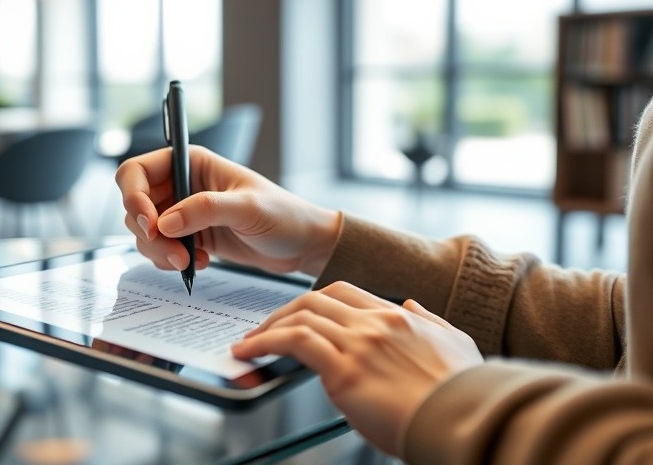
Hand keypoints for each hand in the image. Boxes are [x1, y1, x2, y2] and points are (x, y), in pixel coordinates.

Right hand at [115, 146, 340, 275]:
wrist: (301, 245)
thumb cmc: (284, 215)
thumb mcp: (247, 208)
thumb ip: (205, 210)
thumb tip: (165, 222)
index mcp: (191, 162)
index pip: (137, 172)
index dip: (134, 197)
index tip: (151, 225)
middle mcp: (181, 184)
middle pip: (135, 206)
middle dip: (148, 234)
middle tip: (175, 254)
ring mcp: (182, 211)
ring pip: (144, 232)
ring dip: (159, 252)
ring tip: (189, 261)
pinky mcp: (188, 236)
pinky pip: (160, 249)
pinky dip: (170, 261)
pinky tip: (199, 263)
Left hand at [231, 281, 482, 456]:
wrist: (468, 422)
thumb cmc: (463, 396)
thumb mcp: (456, 344)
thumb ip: (430, 322)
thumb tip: (411, 304)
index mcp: (399, 318)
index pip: (345, 293)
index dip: (314, 301)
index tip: (296, 314)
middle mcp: (376, 323)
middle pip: (316, 298)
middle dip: (284, 311)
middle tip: (265, 327)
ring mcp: (359, 344)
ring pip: (300, 316)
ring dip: (266, 327)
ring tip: (248, 342)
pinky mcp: (345, 371)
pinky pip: (293, 342)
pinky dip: (264, 342)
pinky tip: (249, 352)